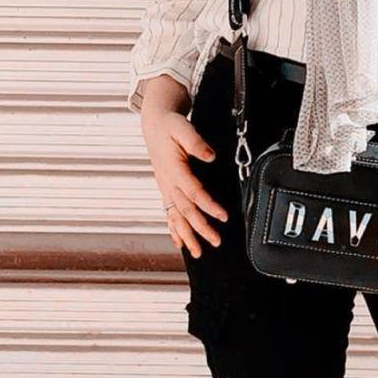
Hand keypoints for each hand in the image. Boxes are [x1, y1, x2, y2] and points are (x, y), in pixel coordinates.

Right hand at [141, 107, 229, 257]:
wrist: (155, 124)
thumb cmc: (170, 125)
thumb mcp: (183, 127)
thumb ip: (196, 141)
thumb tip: (210, 156)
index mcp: (173, 168)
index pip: (193, 191)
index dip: (208, 205)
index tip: (223, 216)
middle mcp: (167, 182)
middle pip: (185, 210)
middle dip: (200, 228)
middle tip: (216, 241)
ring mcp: (165, 188)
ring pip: (175, 216)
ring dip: (187, 235)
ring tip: (198, 252)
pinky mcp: (166, 189)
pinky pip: (168, 213)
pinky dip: (174, 230)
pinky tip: (180, 243)